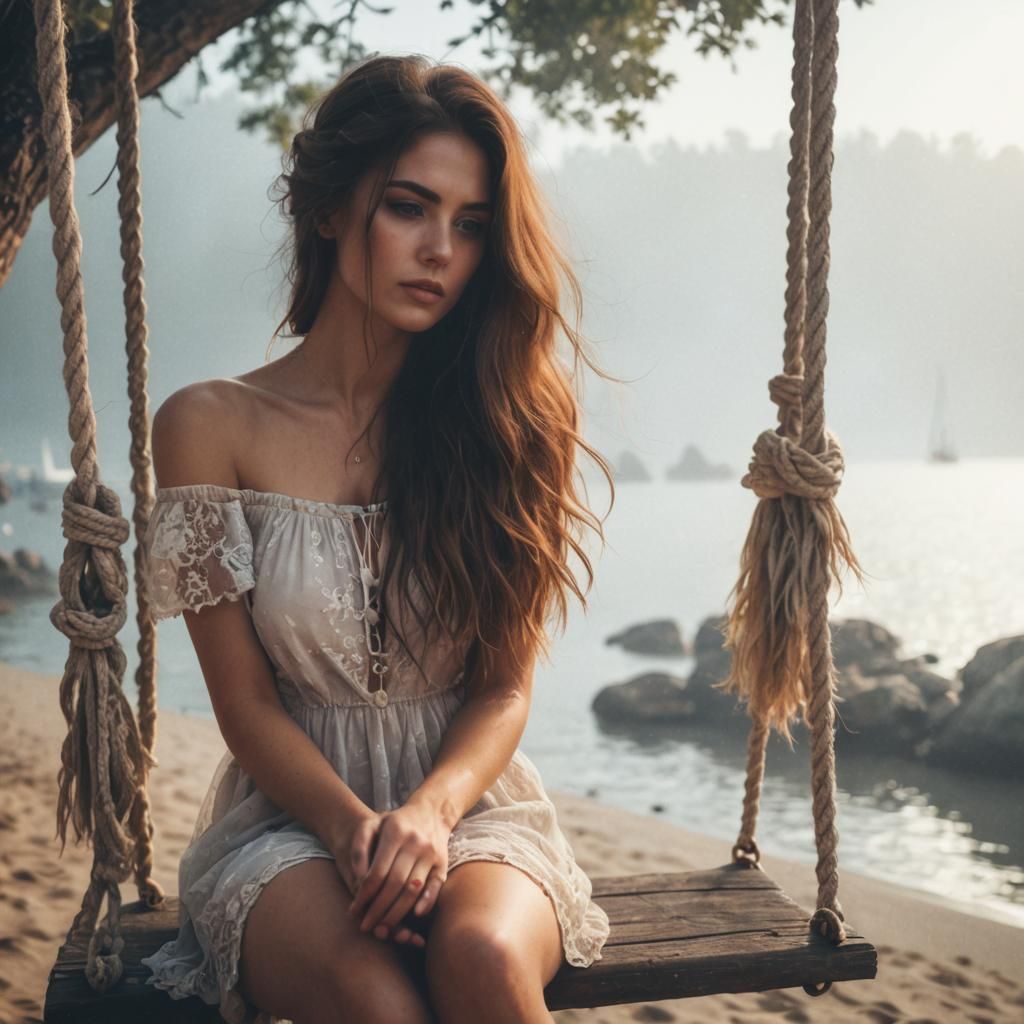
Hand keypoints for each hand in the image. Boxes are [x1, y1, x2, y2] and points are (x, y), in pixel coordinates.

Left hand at [348, 798, 450, 946]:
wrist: (431, 811)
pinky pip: (435, 887)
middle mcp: (415, 843)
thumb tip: (358, 879)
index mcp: (395, 832)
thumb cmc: (395, 822)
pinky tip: (414, 916)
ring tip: (383, 928)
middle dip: (378, 910)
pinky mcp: (442, 863)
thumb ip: (359, 847)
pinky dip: (427, 903)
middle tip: (365, 926)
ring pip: (413, 890)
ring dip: (397, 913)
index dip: (364, 895)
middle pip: (395, 884)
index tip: (354, 910)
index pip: (377, 872)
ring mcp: (431, 853)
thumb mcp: (372, 824)